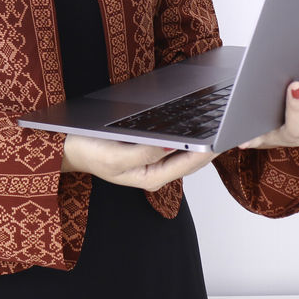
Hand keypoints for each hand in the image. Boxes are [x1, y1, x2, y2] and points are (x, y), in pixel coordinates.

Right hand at [61, 134, 216, 189]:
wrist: (68, 148)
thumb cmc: (88, 152)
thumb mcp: (115, 156)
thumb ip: (144, 153)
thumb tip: (172, 144)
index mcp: (151, 177)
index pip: (189, 163)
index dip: (208, 150)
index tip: (224, 136)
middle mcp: (156, 172)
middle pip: (192, 159)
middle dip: (210, 144)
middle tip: (229, 125)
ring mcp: (152, 162)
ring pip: (185, 150)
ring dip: (201, 137)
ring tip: (219, 121)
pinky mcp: (148, 150)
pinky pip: (174, 142)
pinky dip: (187, 133)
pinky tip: (195, 121)